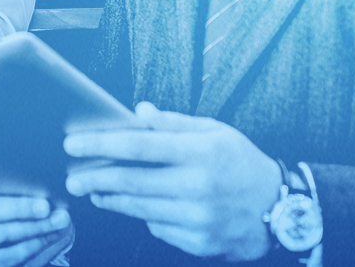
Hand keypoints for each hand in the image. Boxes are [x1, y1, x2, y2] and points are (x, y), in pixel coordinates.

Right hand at [0, 179, 73, 266]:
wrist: (29, 220)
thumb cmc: (16, 188)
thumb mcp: (8, 177)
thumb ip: (10, 174)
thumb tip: (34, 169)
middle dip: (18, 209)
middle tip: (44, 205)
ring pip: (2, 235)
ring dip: (36, 227)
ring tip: (60, 218)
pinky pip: (16, 254)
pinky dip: (40, 243)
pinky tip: (57, 233)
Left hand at [63, 102, 281, 260]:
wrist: (280, 209)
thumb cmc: (242, 164)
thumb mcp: (215, 132)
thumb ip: (173, 123)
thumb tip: (137, 112)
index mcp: (200, 152)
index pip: (138, 146)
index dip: (101, 144)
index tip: (74, 143)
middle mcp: (197, 186)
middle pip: (130, 182)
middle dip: (94, 178)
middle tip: (73, 176)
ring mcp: (197, 218)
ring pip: (138, 208)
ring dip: (110, 199)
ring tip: (94, 190)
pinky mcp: (197, 242)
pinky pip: (157, 228)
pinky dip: (144, 216)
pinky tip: (137, 206)